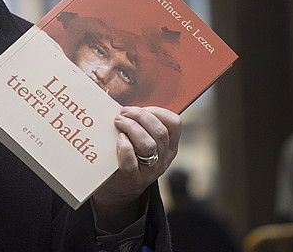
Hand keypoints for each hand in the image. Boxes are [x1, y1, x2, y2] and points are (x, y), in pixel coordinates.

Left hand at [91, 106, 180, 230]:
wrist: (118, 189)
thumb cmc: (127, 156)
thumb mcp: (141, 141)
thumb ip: (140, 124)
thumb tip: (124, 104)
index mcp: (169, 146)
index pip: (174, 123)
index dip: (157, 111)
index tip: (140, 108)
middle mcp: (163, 159)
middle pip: (159, 132)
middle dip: (140, 117)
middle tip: (122, 113)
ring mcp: (149, 170)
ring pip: (148, 145)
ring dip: (131, 128)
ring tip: (117, 122)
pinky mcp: (132, 179)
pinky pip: (131, 162)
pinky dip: (125, 148)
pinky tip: (118, 140)